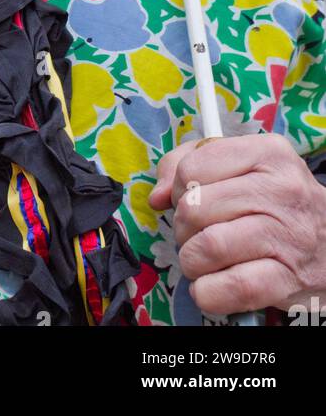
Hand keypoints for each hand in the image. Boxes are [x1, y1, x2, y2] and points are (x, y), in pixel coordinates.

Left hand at [149, 134, 325, 315]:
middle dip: (183, 228)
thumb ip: (192, 165)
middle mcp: (280, 190)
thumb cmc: (278, 203)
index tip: (188, 199)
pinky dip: (208, 292)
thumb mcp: (245, 167)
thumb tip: (157, 196)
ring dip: (192, 261)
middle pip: (194, 208)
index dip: (178, 189)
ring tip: (205, 260)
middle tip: (197, 234)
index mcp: (268, 154)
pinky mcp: (288, 279)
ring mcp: (287, 236)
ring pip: (207, 247)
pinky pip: (230, 287)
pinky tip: (213, 285)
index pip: (192, 167)